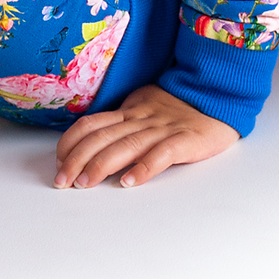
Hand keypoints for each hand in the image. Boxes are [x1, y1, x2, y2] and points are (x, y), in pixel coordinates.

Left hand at [54, 84, 238, 188]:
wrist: (219, 95)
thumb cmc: (180, 107)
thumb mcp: (144, 107)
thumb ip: (122, 123)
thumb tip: (93, 141)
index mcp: (129, 111)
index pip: (91, 124)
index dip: (71, 142)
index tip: (58, 161)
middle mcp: (141, 119)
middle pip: (102, 137)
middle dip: (77, 159)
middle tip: (62, 181)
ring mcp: (163, 129)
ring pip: (125, 146)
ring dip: (101, 165)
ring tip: (85, 183)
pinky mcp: (186, 140)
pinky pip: (162, 154)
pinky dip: (144, 168)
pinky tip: (130, 182)